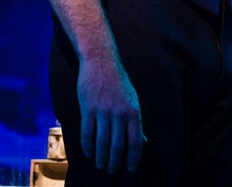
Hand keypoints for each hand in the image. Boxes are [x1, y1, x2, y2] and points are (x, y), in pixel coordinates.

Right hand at [77, 52, 144, 173]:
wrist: (100, 61)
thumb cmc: (119, 82)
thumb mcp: (133, 100)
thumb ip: (136, 122)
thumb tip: (144, 141)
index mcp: (133, 112)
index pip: (135, 142)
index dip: (133, 158)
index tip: (130, 169)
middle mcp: (119, 113)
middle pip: (118, 145)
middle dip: (115, 162)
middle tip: (112, 170)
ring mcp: (103, 111)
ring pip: (102, 142)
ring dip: (101, 157)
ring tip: (101, 165)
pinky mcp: (88, 108)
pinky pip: (87, 132)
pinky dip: (87, 145)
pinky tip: (88, 152)